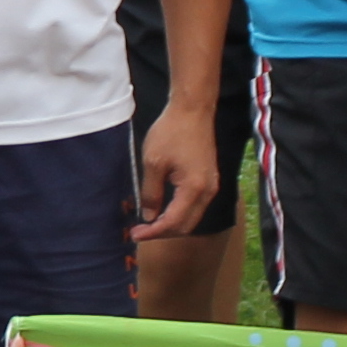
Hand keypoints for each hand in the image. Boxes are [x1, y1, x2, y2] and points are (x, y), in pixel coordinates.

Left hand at [132, 101, 222, 240]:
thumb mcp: (153, 163)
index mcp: (195, 189)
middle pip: (187, 225)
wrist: (192, 112)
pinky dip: (179, 212)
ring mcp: (211, 186)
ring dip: (171, 224)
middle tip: (140, 231)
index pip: (174, 222)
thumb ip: (151, 193)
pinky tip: (162, 210)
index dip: (154, 232)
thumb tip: (149, 217)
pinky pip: (195, 206)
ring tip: (148, 223)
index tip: (135, 235)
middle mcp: (208, 192)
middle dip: (163, 232)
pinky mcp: (209, 180)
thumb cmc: (170, 133)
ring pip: (192, 217)